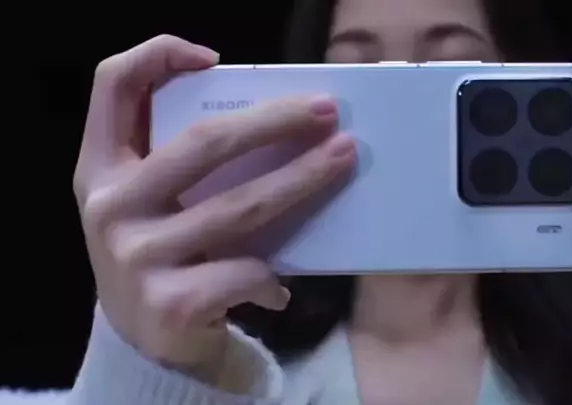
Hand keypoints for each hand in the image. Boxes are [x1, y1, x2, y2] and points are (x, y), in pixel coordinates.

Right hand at [73, 35, 355, 380]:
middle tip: (326, 112)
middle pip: (204, 142)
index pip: (113, 87)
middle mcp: (111, 207)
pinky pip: (245, 271)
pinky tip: (281, 287)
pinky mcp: (171, 301)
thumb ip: (177, 163)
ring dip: (302, 179)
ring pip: (241, 205)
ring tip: (341, 160)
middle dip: (274, 121)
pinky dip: (272, 277)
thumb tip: (269, 124)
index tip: (214, 59)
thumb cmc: (158, 258)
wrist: (141, 348)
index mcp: (101, 170)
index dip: (158, 56)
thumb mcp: (146, 205)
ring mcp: (138, 255)